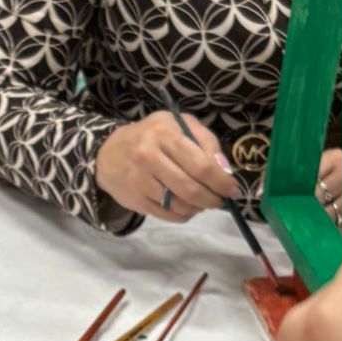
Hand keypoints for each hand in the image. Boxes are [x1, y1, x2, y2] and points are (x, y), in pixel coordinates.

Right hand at [95, 111, 237, 222]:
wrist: (108, 153)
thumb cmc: (152, 136)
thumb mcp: (179, 125)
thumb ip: (206, 142)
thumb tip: (225, 171)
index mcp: (164, 133)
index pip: (201, 164)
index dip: (221, 181)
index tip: (233, 189)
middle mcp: (149, 155)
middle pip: (191, 188)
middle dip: (213, 198)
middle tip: (220, 200)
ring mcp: (140, 180)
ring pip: (180, 205)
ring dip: (199, 208)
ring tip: (203, 202)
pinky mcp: (135, 200)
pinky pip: (168, 215)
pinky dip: (184, 215)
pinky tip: (186, 207)